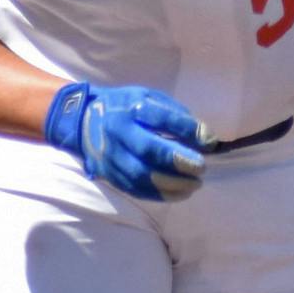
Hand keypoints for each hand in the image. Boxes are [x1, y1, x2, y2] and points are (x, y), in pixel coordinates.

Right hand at [44, 81, 205, 201]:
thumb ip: (176, 115)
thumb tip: (205, 140)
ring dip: (172, 184)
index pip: (162, 118)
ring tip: (194, 184)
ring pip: (141, 175)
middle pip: (148, 150)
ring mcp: (111, 156)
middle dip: (179, 161)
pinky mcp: (109, 174)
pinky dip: (160, 195)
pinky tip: (180, 193)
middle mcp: (118, 132)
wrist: (84, 121)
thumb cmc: (126, 107)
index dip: (188, 131)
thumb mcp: (149, 97)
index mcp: (131, 108)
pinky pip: (135, 189)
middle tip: (201, 168)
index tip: (209, 141)